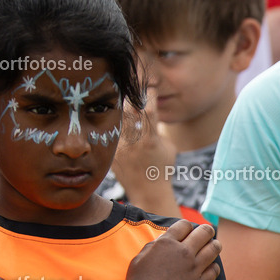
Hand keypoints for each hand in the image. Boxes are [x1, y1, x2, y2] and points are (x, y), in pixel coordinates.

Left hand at [110, 91, 178, 214]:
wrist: (148, 192)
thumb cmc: (162, 168)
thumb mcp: (168, 146)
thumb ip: (158, 129)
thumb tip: (150, 112)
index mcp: (150, 138)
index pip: (149, 107)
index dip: (149, 94)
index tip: (149, 87)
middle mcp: (133, 141)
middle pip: (128, 108)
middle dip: (132, 96)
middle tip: (133, 87)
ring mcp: (120, 147)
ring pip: (117, 118)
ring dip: (121, 108)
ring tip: (122, 100)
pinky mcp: (112, 152)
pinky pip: (112, 132)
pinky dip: (114, 124)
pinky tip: (116, 120)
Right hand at [122, 220, 221, 279]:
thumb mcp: (139, 258)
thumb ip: (154, 246)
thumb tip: (164, 240)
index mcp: (167, 243)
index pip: (185, 225)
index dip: (188, 227)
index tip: (189, 231)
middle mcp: (183, 252)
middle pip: (205, 232)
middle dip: (207, 231)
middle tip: (208, 233)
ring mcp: (194, 268)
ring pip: (214, 249)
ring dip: (215, 246)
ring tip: (214, 246)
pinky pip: (215, 270)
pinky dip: (213, 267)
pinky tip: (210, 268)